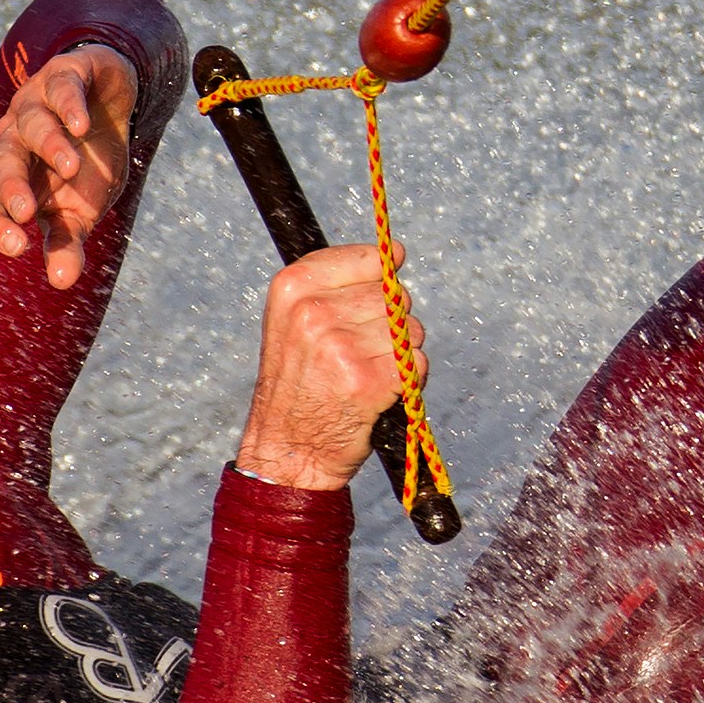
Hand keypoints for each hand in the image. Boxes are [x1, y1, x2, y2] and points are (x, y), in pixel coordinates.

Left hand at [0, 43, 137, 289]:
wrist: (112, 103)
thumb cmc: (88, 164)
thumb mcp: (82, 210)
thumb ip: (68, 242)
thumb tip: (63, 282)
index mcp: (12, 179)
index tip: (19, 247)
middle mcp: (14, 141)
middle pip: (2, 163)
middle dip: (11, 187)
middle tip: (26, 213)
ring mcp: (35, 105)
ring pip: (30, 124)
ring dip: (48, 145)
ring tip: (70, 168)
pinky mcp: (64, 75)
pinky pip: (60, 87)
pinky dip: (67, 105)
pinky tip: (80, 125)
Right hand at [236, 245, 420, 491]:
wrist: (287, 450)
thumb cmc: (300, 383)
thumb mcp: (296, 319)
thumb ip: (339, 283)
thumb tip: (395, 252)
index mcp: (293, 287)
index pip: (370, 258)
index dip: (379, 282)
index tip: (364, 308)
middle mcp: (314, 312)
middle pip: (393, 296)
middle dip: (389, 324)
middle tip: (357, 354)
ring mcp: (341, 346)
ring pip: (409, 330)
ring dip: (399, 355)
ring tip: (365, 375)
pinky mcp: (367, 381)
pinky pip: (415, 363)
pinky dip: (408, 380)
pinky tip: (378, 393)